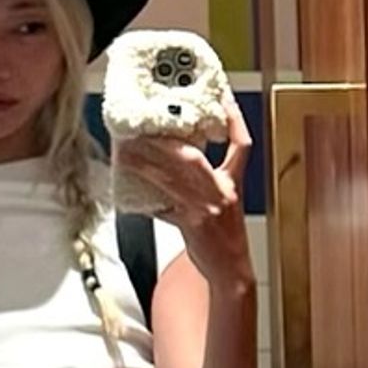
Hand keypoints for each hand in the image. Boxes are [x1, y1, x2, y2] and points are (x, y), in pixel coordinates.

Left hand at [111, 98, 254, 288]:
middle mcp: (222, 193)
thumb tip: (185, 151)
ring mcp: (206, 209)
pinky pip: (163, 207)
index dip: (234, 120)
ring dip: (146, 164)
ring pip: (172, 179)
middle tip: (140, 129)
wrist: (230, 267)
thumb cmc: (226, 234)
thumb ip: (213, 176)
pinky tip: (130, 190)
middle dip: (164, 143)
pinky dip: (146, 199)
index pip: (241, 146)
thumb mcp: (229, 199)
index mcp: (233, 183)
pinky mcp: (191, 226)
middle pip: (193, 157)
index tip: (223, 99)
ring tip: (126, 152)